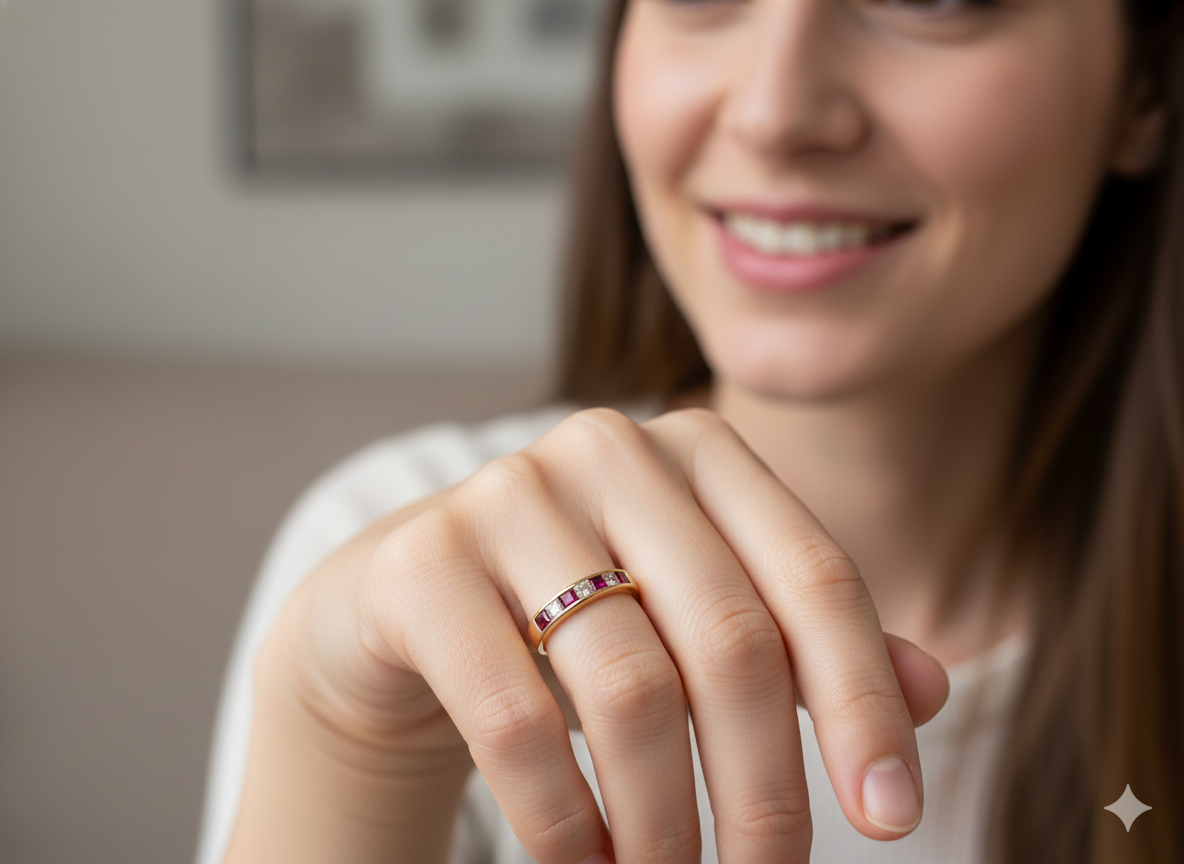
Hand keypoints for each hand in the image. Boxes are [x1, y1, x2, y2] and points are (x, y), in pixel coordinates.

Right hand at [227, 408, 948, 863]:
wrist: (412, 600)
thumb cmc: (578, 610)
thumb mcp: (696, 615)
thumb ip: (804, 641)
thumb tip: (932, 690)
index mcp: (698, 449)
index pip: (815, 579)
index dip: (863, 704)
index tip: (890, 819)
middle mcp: (608, 449)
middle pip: (732, 644)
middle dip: (764, 792)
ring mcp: (506, 494)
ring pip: (630, 690)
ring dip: (662, 822)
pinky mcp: (422, 561)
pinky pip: (514, 718)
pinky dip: (561, 818)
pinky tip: (582, 860)